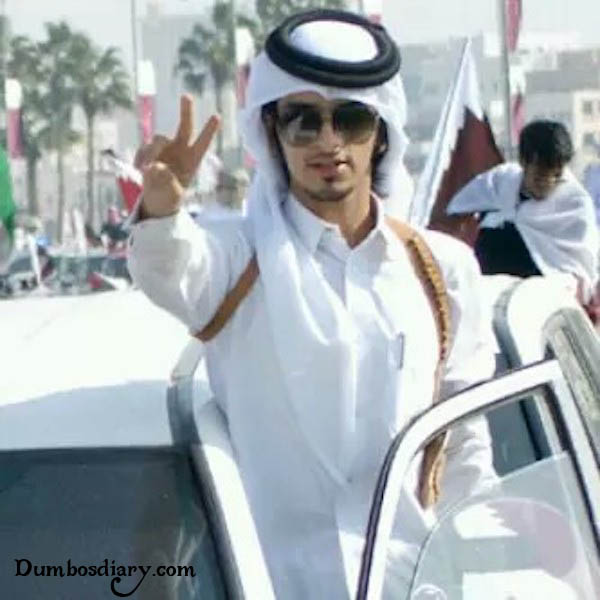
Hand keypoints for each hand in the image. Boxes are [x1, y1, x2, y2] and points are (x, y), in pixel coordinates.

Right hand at [136, 95, 219, 218]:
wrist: (156, 201)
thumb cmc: (170, 199)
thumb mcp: (171, 195)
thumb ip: (165, 181)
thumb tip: (155, 166)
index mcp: (192, 161)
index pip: (202, 143)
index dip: (209, 130)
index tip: (217, 116)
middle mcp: (180, 150)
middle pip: (184, 127)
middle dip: (186, 111)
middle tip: (187, 96)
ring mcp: (164, 149)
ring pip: (158, 140)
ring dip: (152, 152)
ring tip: (147, 170)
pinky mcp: (149, 152)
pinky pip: (143, 149)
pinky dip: (140, 158)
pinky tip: (140, 170)